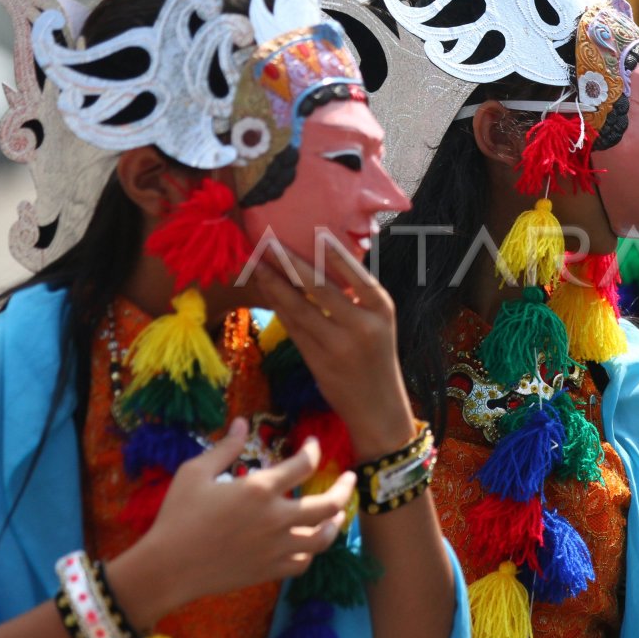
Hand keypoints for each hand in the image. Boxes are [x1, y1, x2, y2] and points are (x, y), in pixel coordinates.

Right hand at [114, 418, 354, 625]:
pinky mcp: (270, 570)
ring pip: (324, 537)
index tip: (313, 444)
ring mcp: (276, 547)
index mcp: (260, 489)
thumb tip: (241, 423)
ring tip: (338, 513)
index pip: (305, 464)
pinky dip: (311, 550)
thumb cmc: (177, 516)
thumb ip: (224, 448)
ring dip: (336, 522)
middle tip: (350, 479)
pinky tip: (309, 542)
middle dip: (345, 488)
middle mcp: (276, 518)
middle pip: (329, 504)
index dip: (314, 450)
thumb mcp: (195, 473)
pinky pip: (304, 561)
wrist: (167, 568)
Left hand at [253, 247, 416, 457]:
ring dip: (274, 282)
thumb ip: (356, 297)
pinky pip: (293, 326)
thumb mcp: (379, 323)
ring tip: (256, 263)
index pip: (354, 272)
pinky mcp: (317, 360)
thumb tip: (322, 262)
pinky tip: (265, 290)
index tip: (312, 230)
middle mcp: (361, 324)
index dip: (332, 251)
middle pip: (318, 285)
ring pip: (298, 306)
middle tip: (267, 241)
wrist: (378, 408)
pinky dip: (277, 306)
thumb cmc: (377, 358)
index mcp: (381, 308)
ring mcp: (338, 344)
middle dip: (288, 261)